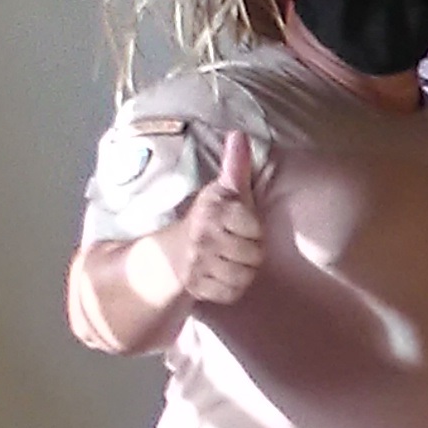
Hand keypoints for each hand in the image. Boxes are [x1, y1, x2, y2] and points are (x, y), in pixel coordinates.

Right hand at [173, 129, 264, 304]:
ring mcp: (198, 265)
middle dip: (250, 252)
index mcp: (211, 211)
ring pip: (245, 276)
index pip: (254, 227)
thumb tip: (238, 134)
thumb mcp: (223, 191)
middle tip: (236, 245)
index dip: (253, 228)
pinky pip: (232, 293)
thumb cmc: (209, 219)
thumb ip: (235, 166)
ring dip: (242, 272)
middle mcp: (203, 237)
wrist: (172, 253)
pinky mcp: (196, 288)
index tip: (241, 225)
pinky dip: (231, 289)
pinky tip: (222, 277)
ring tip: (230, 261)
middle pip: (255, 255)